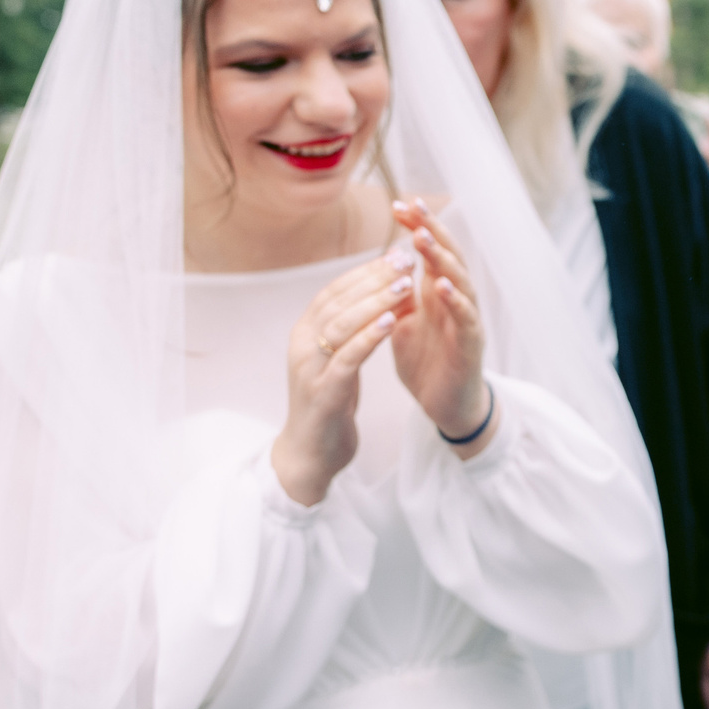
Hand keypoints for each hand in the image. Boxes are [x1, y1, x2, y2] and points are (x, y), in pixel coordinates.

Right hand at [271, 253, 415, 504]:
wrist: (309, 455)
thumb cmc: (329, 404)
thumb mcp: (337, 360)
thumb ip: (348, 330)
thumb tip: (373, 294)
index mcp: (304, 334)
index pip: (334, 291)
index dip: (365, 270)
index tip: (396, 254)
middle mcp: (302, 345)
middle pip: (338, 301)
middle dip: (373, 278)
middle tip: (405, 259)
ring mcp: (310, 369)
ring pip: (342, 324)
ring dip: (375, 301)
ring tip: (404, 284)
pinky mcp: (323, 393)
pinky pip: (347, 358)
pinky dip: (369, 337)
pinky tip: (391, 321)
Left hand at [388, 199, 493, 455]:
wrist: (446, 406)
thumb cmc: (428, 363)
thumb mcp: (403, 324)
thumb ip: (397, 297)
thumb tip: (383, 266)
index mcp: (437, 293)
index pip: (430, 251)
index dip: (418, 226)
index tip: (398, 205)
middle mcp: (456, 300)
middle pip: (449, 256)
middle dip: (431, 229)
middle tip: (413, 207)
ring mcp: (466, 320)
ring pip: (460, 281)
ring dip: (442, 259)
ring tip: (423, 238)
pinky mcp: (471, 345)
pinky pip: (466, 318)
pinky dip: (456, 301)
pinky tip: (442, 286)